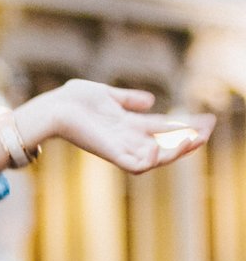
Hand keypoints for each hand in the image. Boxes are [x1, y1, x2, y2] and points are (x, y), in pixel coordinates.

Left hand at [14, 80, 213, 173]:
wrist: (53, 109)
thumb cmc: (72, 100)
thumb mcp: (106, 95)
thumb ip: (128, 99)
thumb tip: (151, 100)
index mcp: (128, 124)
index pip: (163, 128)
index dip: (185, 125)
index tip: (206, 120)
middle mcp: (126, 138)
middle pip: (164, 144)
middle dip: (188, 138)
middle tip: (208, 131)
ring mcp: (119, 147)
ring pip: (155, 158)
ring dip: (176, 152)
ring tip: (196, 140)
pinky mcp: (110, 153)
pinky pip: (136, 165)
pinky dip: (153, 161)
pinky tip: (167, 150)